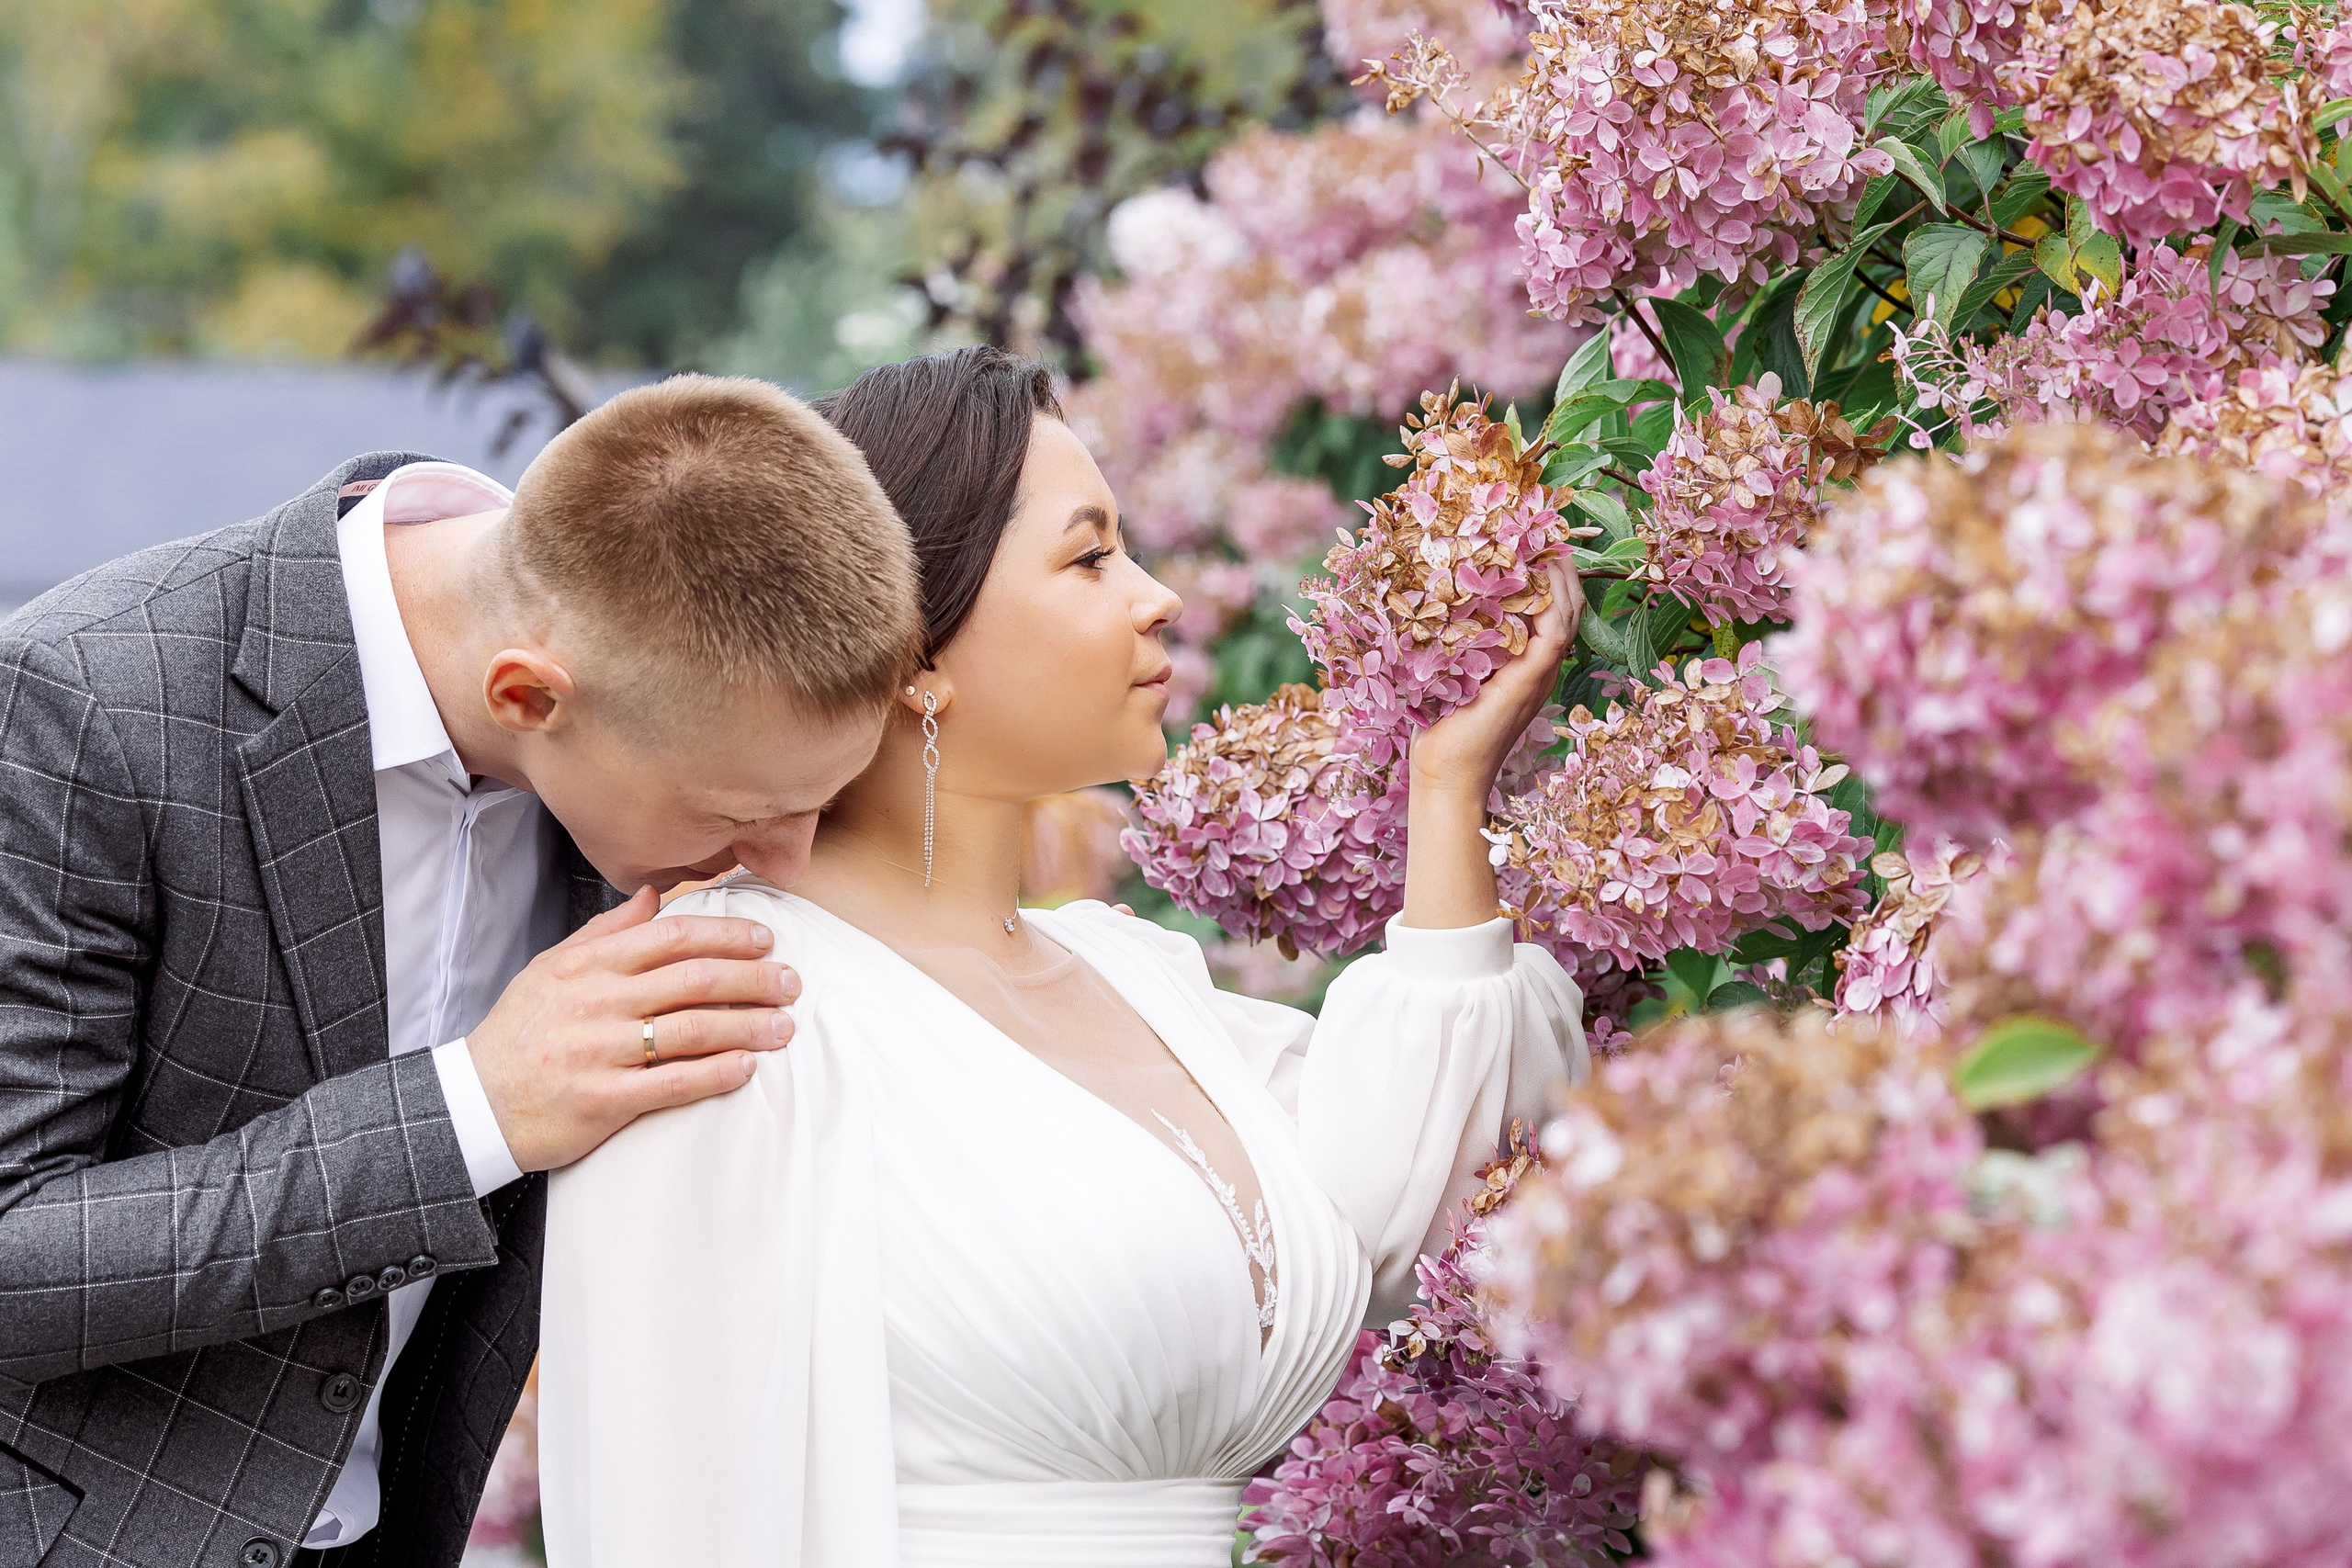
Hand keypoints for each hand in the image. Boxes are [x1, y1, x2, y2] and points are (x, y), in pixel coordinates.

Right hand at [467, 887, 798, 1170]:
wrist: (475, 1102)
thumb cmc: (520, 1032)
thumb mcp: (551, 969)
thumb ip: (606, 933)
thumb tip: (655, 895)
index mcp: (589, 965)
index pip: (673, 937)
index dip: (728, 934)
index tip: (766, 938)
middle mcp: (598, 1002)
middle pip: (695, 980)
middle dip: (754, 979)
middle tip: (792, 982)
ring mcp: (602, 1051)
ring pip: (694, 1030)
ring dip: (749, 1026)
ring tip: (784, 1027)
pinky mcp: (604, 1100)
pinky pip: (675, 1083)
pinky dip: (718, 1074)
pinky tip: (747, 1068)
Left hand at [1409, 560, 1579, 802]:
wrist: (1446, 775)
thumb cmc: (1442, 730)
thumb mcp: (1453, 676)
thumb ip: (1458, 645)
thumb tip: (1430, 606)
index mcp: (1528, 665)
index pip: (1554, 610)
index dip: (1550, 576)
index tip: (1531, 542)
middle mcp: (1542, 667)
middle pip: (1570, 606)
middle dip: (1560, 567)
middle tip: (1542, 533)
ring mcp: (1540, 675)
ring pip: (1568, 613)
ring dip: (1559, 577)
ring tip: (1546, 543)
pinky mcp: (1529, 681)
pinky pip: (1554, 632)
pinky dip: (1550, 602)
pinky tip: (1537, 576)